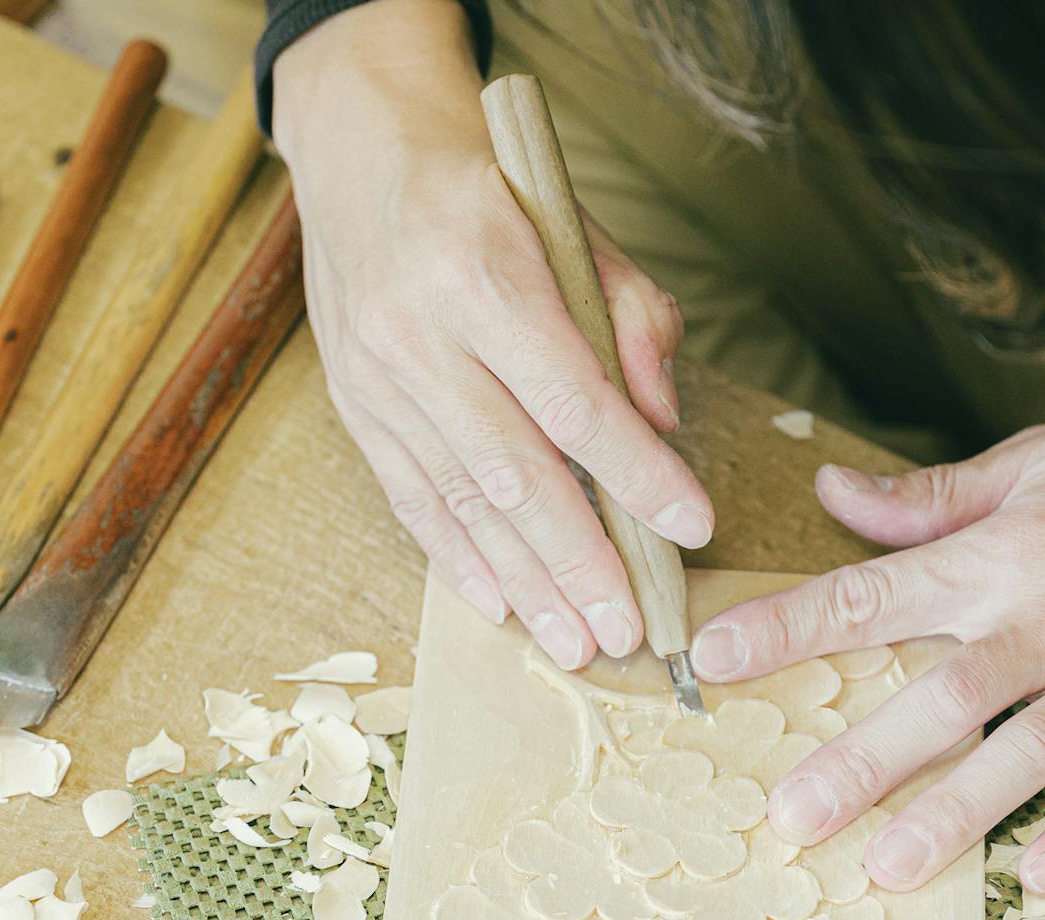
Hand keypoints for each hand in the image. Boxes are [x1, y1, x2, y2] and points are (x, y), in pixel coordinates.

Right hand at [272, 0, 711, 669]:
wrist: (362, 154)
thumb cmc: (487, 190)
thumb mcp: (575, 223)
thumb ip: (631, 316)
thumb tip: (663, 421)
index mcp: (483, 272)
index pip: (574, 399)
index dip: (636, 472)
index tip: (691, 525)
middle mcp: (418, 333)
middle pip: (514, 471)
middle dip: (579, 561)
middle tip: (629, 628)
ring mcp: (376, 378)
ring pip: (461, 500)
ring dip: (524, 581)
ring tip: (574, 640)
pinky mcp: (353, 407)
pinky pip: (410, 498)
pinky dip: (457, 558)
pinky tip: (499, 604)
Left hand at [690, 391, 1044, 895]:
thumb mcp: (1039, 463)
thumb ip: (929, 497)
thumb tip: (831, 491)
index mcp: (1000, 556)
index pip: (872, 593)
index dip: (789, 625)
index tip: (713, 657)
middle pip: (942, 696)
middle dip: (864, 758)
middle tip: (792, 817)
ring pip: (1027, 752)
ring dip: (958, 814)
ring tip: (891, 870)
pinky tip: (1040, 880)